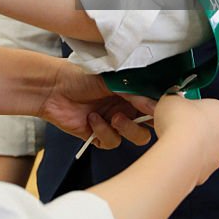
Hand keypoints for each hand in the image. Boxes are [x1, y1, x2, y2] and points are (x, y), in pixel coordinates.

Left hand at [41, 59, 155, 149]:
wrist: (53, 88)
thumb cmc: (82, 76)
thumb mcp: (114, 81)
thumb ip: (136, 94)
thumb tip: (157, 106)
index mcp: (133, 91)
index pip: (156, 103)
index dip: (162, 109)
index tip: (165, 110)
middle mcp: (127, 107)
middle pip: (150, 124)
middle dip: (147, 123)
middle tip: (140, 117)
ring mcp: (114, 122)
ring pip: (135, 136)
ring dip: (126, 128)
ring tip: (113, 117)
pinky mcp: (100, 136)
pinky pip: (112, 142)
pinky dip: (104, 132)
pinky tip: (92, 119)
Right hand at [153, 94, 218, 184]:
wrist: (179, 152)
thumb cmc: (179, 123)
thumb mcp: (169, 99)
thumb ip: (171, 99)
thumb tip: (167, 100)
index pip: (207, 106)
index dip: (191, 108)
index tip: (179, 110)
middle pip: (207, 128)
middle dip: (192, 128)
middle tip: (174, 126)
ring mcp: (218, 154)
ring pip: (203, 148)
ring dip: (190, 146)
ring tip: (171, 142)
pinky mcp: (208, 172)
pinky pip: (196, 164)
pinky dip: (186, 161)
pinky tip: (173, 156)